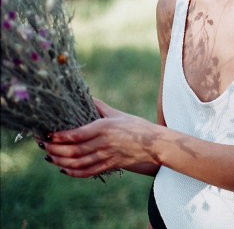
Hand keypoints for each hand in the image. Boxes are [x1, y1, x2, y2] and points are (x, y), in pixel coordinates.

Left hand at [39, 98, 162, 177]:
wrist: (155, 144)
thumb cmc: (137, 126)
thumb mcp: (118, 114)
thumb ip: (100, 106)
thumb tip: (86, 95)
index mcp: (104, 128)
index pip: (75, 134)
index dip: (58, 137)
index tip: (47, 135)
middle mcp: (103, 143)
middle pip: (72, 151)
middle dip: (54, 150)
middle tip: (43, 146)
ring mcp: (106, 156)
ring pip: (77, 163)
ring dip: (60, 162)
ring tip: (49, 157)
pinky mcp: (110, 165)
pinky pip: (88, 172)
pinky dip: (73, 172)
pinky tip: (64, 169)